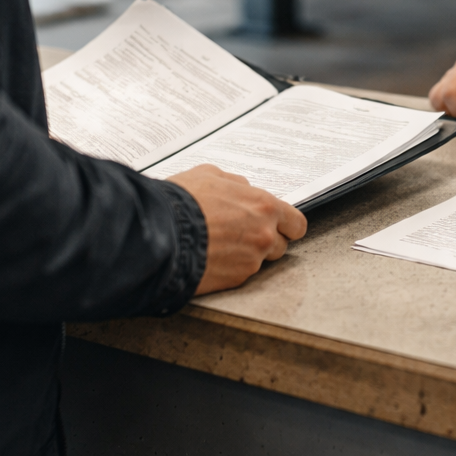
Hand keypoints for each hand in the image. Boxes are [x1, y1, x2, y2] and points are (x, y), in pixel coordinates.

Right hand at [168, 164, 306, 294]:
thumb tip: (244, 189)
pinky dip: (229, 268)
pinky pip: (239, 274)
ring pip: (260, 261)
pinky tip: (210, 257)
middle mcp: (264, 235)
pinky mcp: (235, 280)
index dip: (287, 225)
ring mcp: (251, 260)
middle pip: (281, 245)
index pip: (296, 223)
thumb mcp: (209, 175)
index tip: (279, 227)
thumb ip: (236, 183)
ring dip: (247, 256)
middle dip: (267, 241)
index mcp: (264, 207)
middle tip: (243, 235)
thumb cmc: (181, 201)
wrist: (159, 233)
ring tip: (222, 246)